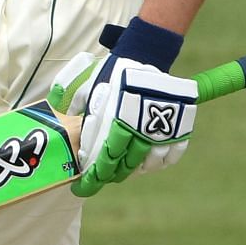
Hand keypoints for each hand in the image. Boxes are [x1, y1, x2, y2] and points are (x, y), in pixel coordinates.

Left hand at [49, 18, 198, 196]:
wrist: (146, 56)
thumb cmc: (112, 73)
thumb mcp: (88, 86)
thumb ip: (76, 107)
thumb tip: (65, 128)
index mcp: (116, 121)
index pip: (104, 160)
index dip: (93, 178)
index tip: (83, 188)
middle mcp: (139, 131)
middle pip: (125, 166)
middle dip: (111, 176)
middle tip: (102, 178)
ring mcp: (162, 132)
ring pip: (148, 165)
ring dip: (134, 171)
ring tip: (124, 170)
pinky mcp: (180, 130)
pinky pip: (170, 157)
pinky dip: (158, 163)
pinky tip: (147, 162)